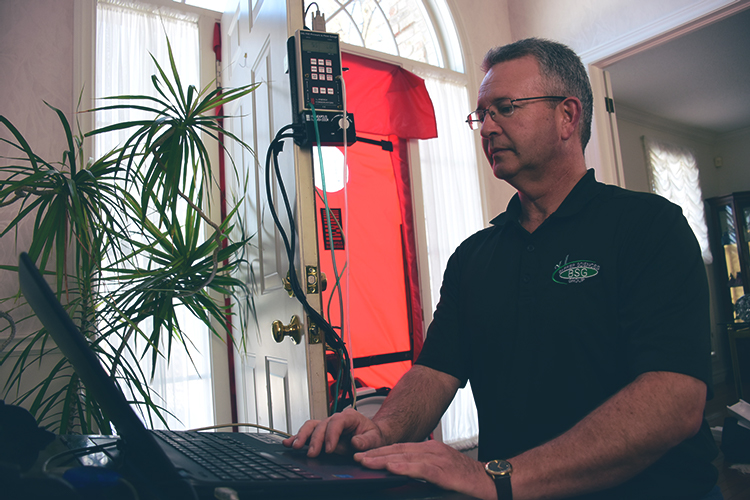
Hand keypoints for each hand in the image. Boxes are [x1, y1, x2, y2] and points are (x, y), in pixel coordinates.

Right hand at [282, 408, 386, 456]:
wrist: (370, 436)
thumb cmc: (372, 435)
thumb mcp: (374, 438)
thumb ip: (366, 440)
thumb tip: (355, 442)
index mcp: (349, 416)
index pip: (336, 422)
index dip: (331, 435)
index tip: (329, 449)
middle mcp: (336, 419)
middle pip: (321, 425)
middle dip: (315, 439)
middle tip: (312, 453)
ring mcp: (327, 425)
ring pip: (311, 426)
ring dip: (302, 436)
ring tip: (295, 446)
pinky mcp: (321, 433)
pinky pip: (308, 432)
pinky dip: (297, 437)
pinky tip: (289, 442)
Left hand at [353, 440, 497, 499]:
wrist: (489, 480)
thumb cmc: (466, 478)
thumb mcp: (440, 471)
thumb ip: (422, 470)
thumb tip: (402, 475)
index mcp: (429, 449)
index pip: (399, 449)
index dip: (380, 452)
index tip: (364, 456)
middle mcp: (431, 450)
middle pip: (398, 450)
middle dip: (376, 454)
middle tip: (357, 458)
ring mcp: (438, 459)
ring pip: (405, 457)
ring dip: (383, 460)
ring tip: (366, 462)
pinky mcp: (444, 471)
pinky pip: (420, 469)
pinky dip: (404, 468)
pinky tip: (392, 468)